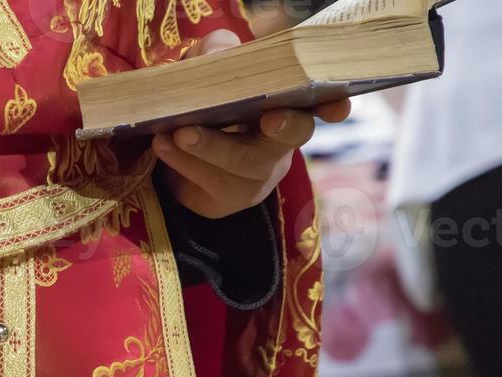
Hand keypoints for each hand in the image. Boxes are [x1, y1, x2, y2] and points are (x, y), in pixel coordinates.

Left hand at [153, 29, 351, 219]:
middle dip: (284, 127)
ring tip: (180, 131)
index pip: (319, 104)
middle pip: (292, 136)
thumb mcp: (210, 71)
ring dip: (211, 146)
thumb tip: (220, 53)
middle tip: (269, 118)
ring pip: (243, 163)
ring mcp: (257, 174)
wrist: (175, 153)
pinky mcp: (228, 198)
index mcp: (286, 105)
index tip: (338, 106)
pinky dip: (184, 162)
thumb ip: (217, 54)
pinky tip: (163, 144)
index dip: (332, 105)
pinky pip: (210, 182)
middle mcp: (280, 142)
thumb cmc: (206, 103)